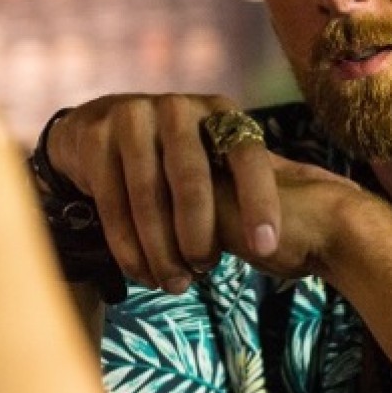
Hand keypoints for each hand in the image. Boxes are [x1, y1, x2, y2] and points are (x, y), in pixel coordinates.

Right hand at [44, 94, 291, 291]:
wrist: (97, 130)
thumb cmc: (172, 156)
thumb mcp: (210, 157)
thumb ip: (238, 185)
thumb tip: (294, 238)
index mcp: (218, 113)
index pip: (247, 155)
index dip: (258, 201)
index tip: (265, 248)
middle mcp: (178, 109)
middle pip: (192, 179)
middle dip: (199, 234)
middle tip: (205, 269)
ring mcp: (133, 118)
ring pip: (148, 196)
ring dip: (161, 249)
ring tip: (174, 283)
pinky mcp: (97, 138)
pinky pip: (113, 203)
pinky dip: (129, 247)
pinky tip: (141, 273)